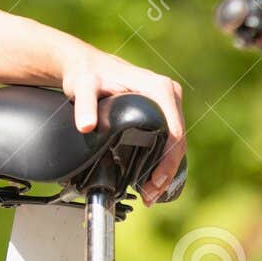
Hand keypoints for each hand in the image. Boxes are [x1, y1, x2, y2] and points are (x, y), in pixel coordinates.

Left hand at [60, 48, 184, 205]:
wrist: (86, 66)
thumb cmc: (87, 74)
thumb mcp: (83, 86)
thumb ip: (84, 104)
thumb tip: (87, 126)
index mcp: (159, 89)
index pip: (174, 132)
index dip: (167, 162)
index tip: (153, 183)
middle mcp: (168, 93)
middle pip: (178, 139)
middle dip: (167, 170)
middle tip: (149, 195)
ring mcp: (168, 102)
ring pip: (176, 141)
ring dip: (167, 168)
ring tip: (150, 192)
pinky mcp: (162, 109)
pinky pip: (170, 137)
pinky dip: (163, 159)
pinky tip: (152, 177)